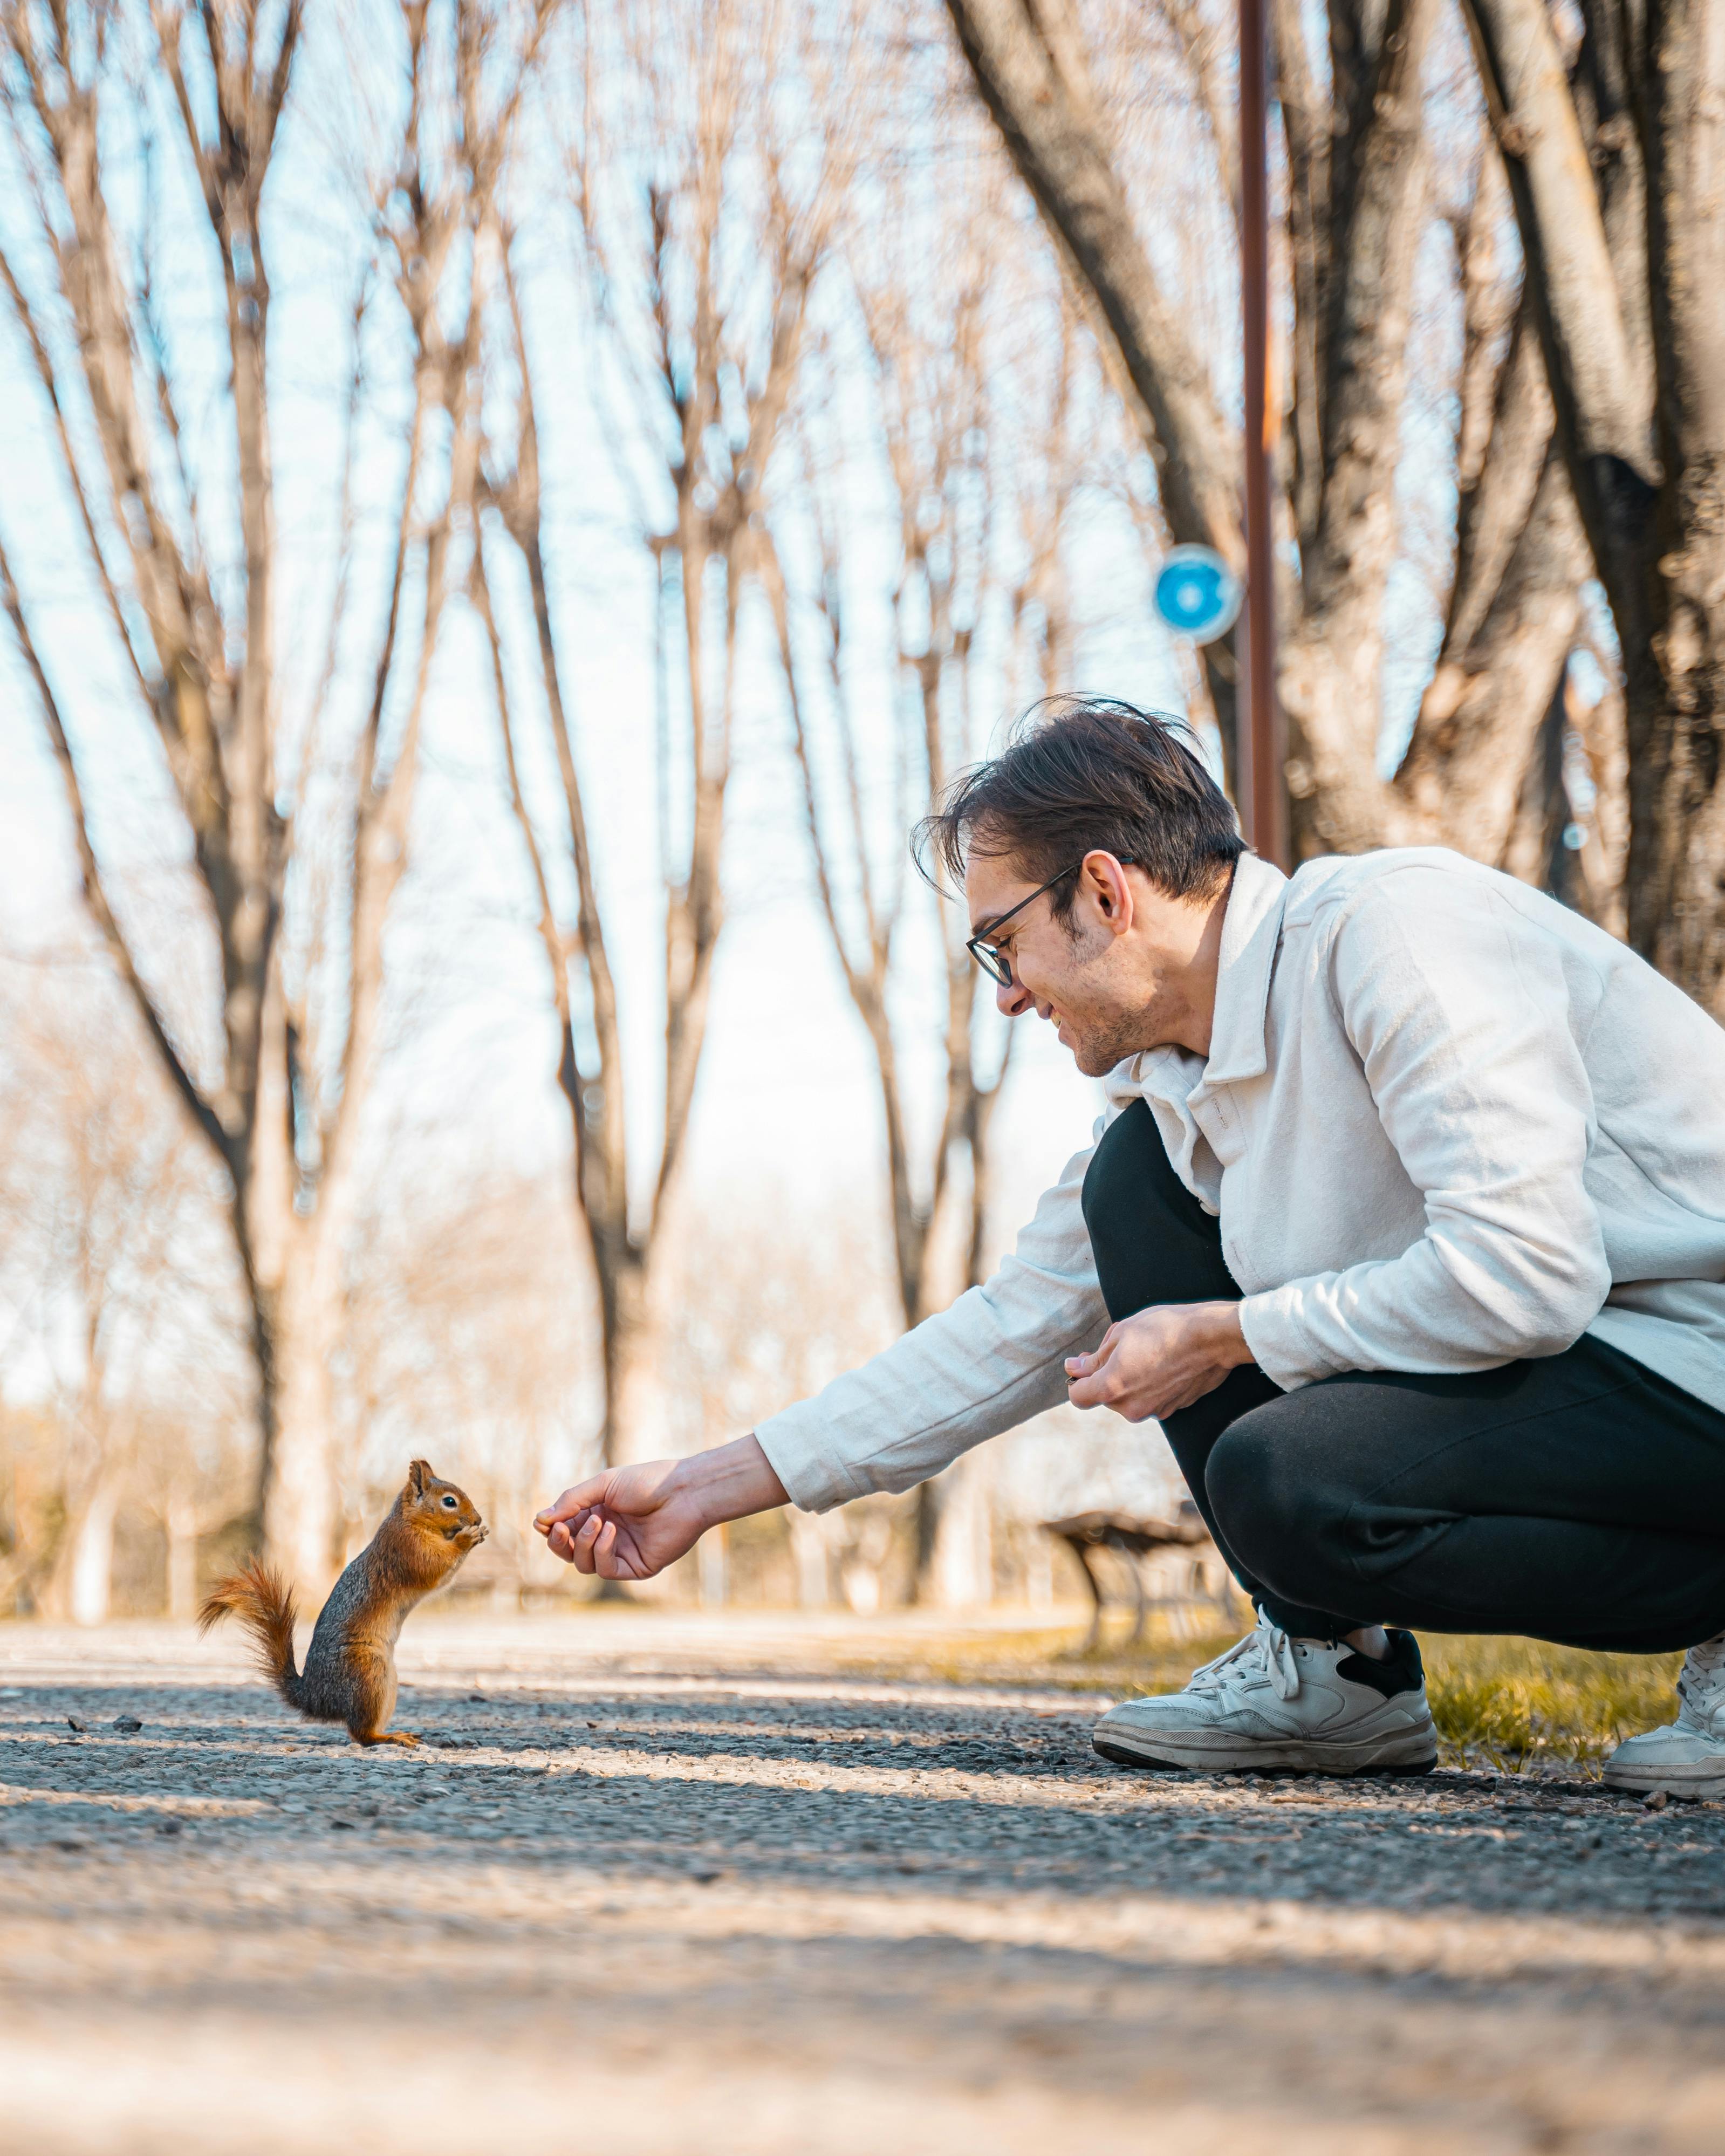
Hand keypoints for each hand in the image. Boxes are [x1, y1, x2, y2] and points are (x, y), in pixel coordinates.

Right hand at [533, 1434, 786, 1580]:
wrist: (683, 1491)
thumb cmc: (646, 1482)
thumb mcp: (602, 1484)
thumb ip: (571, 1501)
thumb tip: (540, 1519)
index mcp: (599, 1513)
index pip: (565, 1530)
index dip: (551, 1529)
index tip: (542, 1522)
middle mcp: (607, 1535)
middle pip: (569, 1552)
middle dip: (559, 1542)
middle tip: (562, 1528)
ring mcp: (621, 1552)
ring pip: (583, 1564)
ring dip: (582, 1543)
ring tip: (597, 1521)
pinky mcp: (635, 1567)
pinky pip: (605, 1569)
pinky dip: (601, 1550)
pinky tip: (610, 1531)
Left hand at [1064, 1301, 1251, 1421]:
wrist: (1212, 1339)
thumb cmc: (1166, 1329)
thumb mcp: (1122, 1333)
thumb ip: (1095, 1358)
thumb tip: (1074, 1368)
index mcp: (1112, 1387)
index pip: (1078, 1397)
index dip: (1078, 1379)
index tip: (1084, 1363)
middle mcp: (1131, 1408)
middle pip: (1105, 1397)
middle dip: (1107, 1375)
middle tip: (1123, 1348)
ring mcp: (1153, 1411)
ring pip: (1129, 1399)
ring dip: (1130, 1381)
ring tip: (1149, 1353)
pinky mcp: (1172, 1410)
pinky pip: (1150, 1400)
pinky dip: (1150, 1386)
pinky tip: (1164, 1363)